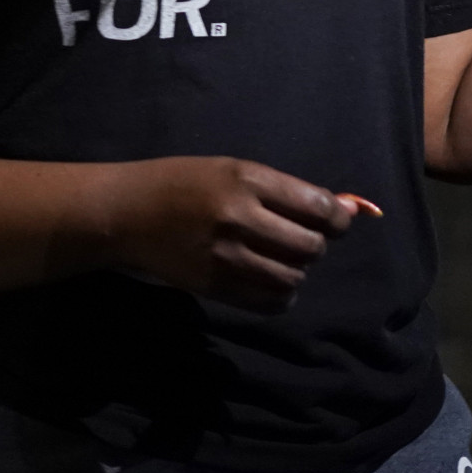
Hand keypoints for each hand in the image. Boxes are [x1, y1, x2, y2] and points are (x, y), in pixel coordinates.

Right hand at [98, 156, 356, 312]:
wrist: (125, 213)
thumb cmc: (181, 183)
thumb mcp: (232, 170)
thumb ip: (286, 191)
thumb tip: (346, 210)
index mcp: (247, 180)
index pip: (318, 208)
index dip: (338, 219)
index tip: (337, 222)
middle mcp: (239, 218)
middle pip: (310, 246)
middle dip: (316, 244)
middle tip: (300, 237)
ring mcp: (226, 257)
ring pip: (293, 277)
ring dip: (296, 270)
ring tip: (280, 258)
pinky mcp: (215, 287)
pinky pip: (271, 302)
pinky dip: (281, 294)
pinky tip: (269, 280)